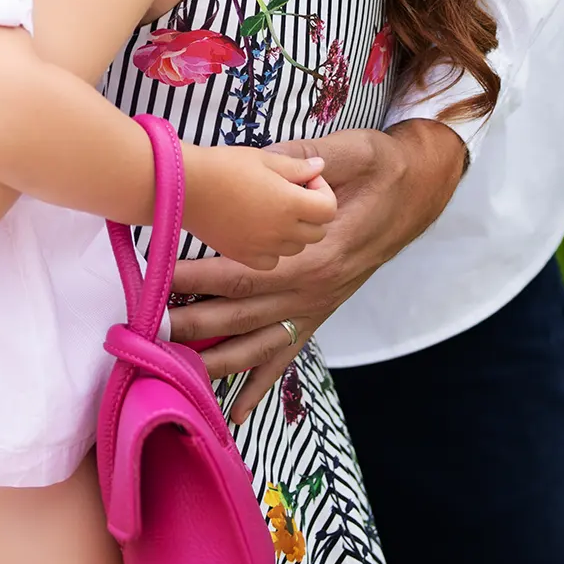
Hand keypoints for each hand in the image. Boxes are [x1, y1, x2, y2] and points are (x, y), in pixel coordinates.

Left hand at [167, 121, 465, 421]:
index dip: (205, 275)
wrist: (417, 192)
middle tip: (146, 328)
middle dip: (192, 322)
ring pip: (257, 346)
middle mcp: (313, 290)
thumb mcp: (354, 150)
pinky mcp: (317, 316)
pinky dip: (259, 388)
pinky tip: (235, 413)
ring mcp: (315, 308)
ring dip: (213, 360)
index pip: (249, 270)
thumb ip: (309, 155)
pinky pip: (285, 358)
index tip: (163, 275)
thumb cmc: (381, 169)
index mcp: (317, 253)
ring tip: (169, 369)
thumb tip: (266, 158)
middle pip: (242, 315)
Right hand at [182, 145, 336, 268]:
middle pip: (317, 232)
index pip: (328, 209)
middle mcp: (281, 231)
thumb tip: (318, 167)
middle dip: (312, 212)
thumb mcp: (265, 158)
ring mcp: (263, 247)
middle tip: (292, 193)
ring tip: (274, 210)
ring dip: (294, 231)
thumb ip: (297, 166)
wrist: (185, 187)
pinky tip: (260, 229)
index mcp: (290, 203)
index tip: (305, 180)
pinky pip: (272, 262)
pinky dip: (273, 249)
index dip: (323, 192)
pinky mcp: (244, 256)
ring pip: (296, 248)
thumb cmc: (224, 166)